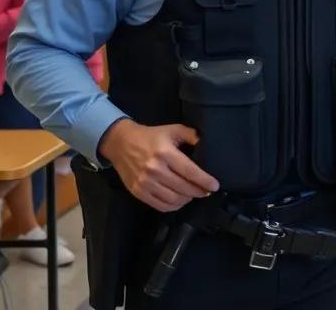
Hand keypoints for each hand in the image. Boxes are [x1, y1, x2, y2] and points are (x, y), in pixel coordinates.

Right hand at [98, 120, 218, 211]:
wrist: (121, 143)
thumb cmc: (151, 136)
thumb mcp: (173, 130)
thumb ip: (191, 135)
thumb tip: (206, 144)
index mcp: (165, 153)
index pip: (190, 172)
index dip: (204, 181)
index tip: (215, 186)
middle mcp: (155, 170)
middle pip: (183, 188)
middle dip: (199, 192)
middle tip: (206, 191)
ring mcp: (145, 183)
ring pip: (173, 199)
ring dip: (187, 199)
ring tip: (193, 194)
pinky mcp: (137, 192)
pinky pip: (160, 205)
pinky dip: (173, 206)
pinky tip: (180, 200)